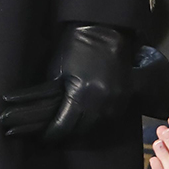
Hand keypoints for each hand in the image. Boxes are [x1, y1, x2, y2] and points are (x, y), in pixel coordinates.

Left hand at [1, 23, 132, 142]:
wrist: (102, 30)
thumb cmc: (74, 46)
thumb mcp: (57, 70)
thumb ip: (55, 95)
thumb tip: (49, 114)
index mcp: (81, 94)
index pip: (64, 125)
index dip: (52, 133)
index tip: (43, 137)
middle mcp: (102, 102)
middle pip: (82, 130)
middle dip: (67, 133)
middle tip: (54, 135)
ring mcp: (116, 101)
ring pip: (97, 126)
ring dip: (82, 129)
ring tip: (69, 129)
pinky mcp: (125, 97)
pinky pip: (109, 117)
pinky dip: (97, 120)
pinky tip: (86, 119)